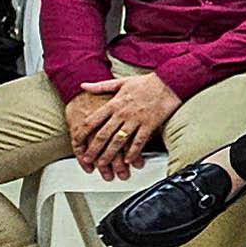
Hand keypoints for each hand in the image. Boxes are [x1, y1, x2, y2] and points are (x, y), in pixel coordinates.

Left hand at [68, 73, 182, 178]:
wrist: (169, 82)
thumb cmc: (146, 82)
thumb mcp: (120, 82)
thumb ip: (100, 86)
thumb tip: (82, 86)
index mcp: (113, 103)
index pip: (92, 121)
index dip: (82, 133)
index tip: (76, 142)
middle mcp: (122, 113)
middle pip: (103, 134)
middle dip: (93, 149)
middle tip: (87, 159)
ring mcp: (135, 120)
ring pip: (118, 141)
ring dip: (109, 154)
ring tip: (103, 164)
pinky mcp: (149, 125)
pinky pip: (139, 141)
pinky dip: (132, 152)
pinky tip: (127, 160)